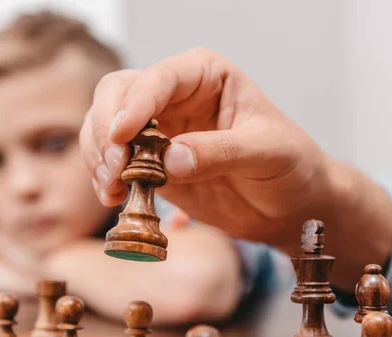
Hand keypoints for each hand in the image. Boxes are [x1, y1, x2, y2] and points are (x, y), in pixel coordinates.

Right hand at [80, 47, 339, 248]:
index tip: (122, 137)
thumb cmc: (291, 165)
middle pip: (116, 95)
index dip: (135, 105)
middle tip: (116, 167)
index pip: (158, 78)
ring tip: (113, 189)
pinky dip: (104, 178)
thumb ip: (220, 152)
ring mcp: (158, 130)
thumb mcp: (267, 152)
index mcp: (205, 76)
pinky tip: (114, 197)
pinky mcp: (150, 163)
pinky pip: (113, 162)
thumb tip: (168, 160)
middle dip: (106, 130)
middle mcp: (174, 97)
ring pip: (104, 127)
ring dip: (100, 157)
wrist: (290, 205)